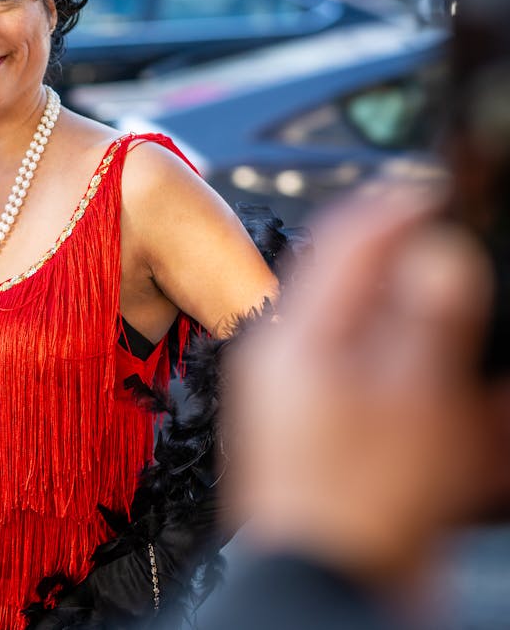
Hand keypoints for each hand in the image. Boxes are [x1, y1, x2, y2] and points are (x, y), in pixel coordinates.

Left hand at [227, 189, 494, 587]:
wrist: (325, 596)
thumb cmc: (359, 503)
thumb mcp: (414, 398)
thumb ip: (429, 318)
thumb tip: (438, 251)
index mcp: (300, 336)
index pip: (348, 240)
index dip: (402, 206)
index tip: (446, 189)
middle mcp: (297, 366)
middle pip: (375, 298)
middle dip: (435, 291)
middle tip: (476, 284)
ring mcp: (316, 412)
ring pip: (396, 358)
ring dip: (447, 358)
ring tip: (482, 385)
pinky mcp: (338, 456)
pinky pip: (399, 414)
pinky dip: (444, 417)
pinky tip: (479, 441)